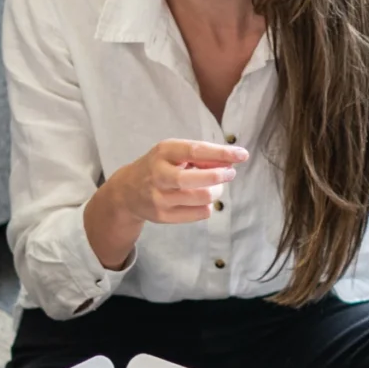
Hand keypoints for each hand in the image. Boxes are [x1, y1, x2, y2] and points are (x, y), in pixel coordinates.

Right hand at [83, 138, 246, 271]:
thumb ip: (200, 155)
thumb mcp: (173, 153)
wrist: (127, 192)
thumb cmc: (159, 167)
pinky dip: (208, 206)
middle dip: (220, 176)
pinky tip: (201, 200)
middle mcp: (159, 174)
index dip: (221, 153)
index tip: (242, 155)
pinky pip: (200, 213)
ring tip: (215, 186)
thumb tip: (230, 162)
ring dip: (217, 192)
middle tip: (230, 174)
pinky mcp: (163, 216)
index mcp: (163, 152)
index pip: (196, 151)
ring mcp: (160, 198)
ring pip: (203, 198)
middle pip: (198, 180)